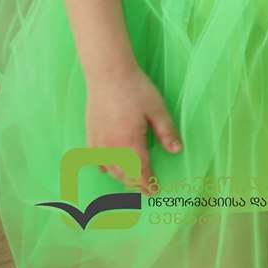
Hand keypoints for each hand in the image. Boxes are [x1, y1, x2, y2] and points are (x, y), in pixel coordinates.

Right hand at [84, 65, 181, 191]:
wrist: (108, 76)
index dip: (148, 184)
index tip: (154, 192)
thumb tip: (177, 151)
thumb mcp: (157, 110)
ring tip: (132, 181)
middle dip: (136, 184)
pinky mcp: (90, 135)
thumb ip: (167, 132)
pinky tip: (109, 168)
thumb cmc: (136, 90)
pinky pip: (96, 159)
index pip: (140, 172)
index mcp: (130, 144)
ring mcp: (98, 143)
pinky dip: (104, 167)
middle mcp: (111, 148)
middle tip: (146, 190)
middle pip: (124, 175)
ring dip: (122, 178)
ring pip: (110, 170)